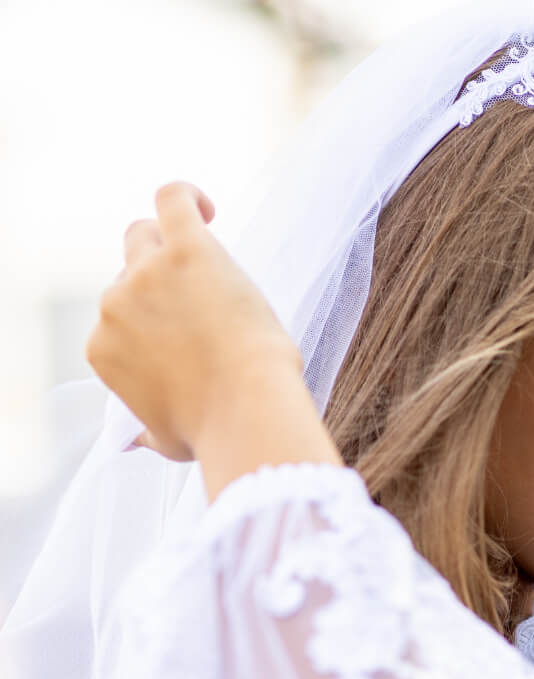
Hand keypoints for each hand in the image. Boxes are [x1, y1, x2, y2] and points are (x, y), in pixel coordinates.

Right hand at [86, 181, 304, 461]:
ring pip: (146, 236)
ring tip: (215, 272)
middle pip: (128, 272)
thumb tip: (133, 441)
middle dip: (161, 284)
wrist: (246, 410)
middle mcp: (114, 305)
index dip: (155, 322)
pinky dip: (188, 197)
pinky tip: (210, 210)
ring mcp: (147, 275)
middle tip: (207, 306)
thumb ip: (147, 431)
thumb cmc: (214, 431)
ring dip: (174, 249)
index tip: (191, 339)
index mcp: (103, 349)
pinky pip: (173, 200)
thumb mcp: (167, 441)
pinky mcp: (186, 250)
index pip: (118, 318)